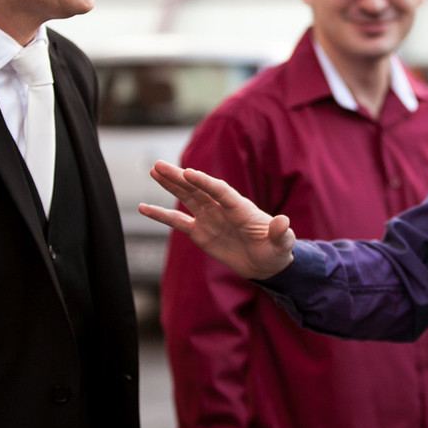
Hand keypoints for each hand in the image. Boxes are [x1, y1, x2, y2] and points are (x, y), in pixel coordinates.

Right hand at [139, 160, 296, 279]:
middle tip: (159, 164)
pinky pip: (178, 222)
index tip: (189, 172)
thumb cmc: (277, 250)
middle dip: (179, 177)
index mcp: (240, 207)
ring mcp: (209, 218)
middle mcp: (222, 208)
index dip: (205, 182)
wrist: (267, 263)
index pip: (220, 190)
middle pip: (198, 188)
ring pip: (186, 198)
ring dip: (170, 185)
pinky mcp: (200, 232)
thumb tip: (283, 222)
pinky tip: (143, 207)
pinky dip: (160, 215)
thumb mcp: (282, 243)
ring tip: (153, 170)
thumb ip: (281, 233)